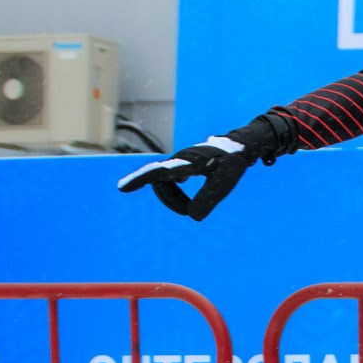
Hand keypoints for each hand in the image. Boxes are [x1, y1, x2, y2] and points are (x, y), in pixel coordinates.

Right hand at [115, 117, 283, 219]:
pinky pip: (170, 178)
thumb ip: (208, 199)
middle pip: (159, 183)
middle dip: (169, 200)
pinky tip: (180, 191)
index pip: (158, 173)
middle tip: (188, 212)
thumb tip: (194, 216)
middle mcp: (179, 160)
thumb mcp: (224, 182)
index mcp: (186, 163)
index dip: (139, 180)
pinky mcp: (185, 164)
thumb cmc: (232, 163)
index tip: (122, 188)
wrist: (240, 146)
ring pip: (164, 182)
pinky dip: (173, 190)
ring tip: (189, 207)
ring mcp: (181, 162)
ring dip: (173, 198)